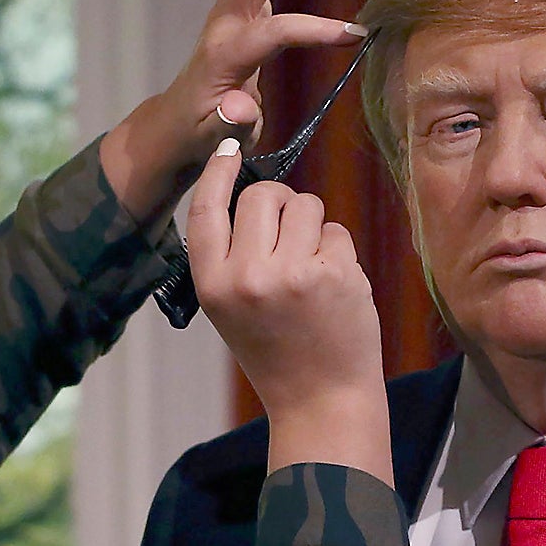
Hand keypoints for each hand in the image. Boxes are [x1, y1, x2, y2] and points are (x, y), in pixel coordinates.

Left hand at [101, 0, 364, 221]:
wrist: (178, 122)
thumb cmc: (204, 135)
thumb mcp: (217, 140)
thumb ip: (231, 124)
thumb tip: (240, 106)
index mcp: (224, 58)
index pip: (272, 33)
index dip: (313, 30)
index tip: (355, 35)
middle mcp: (222, 27)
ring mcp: (224, 14)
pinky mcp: (232, 9)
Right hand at [186, 146, 391, 484]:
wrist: (321, 399)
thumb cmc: (277, 350)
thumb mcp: (230, 308)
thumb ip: (233, 254)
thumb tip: (252, 191)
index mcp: (213, 284)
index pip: (207, 209)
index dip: (218, 173)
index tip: (228, 147)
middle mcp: (249, 276)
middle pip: (263, 195)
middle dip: (281, 203)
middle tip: (290, 232)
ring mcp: (295, 274)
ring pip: (306, 205)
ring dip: (313, 226)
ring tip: (312, 267)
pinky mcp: (337, 274)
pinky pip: (337, 231)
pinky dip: (338, 251)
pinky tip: (334, 286)